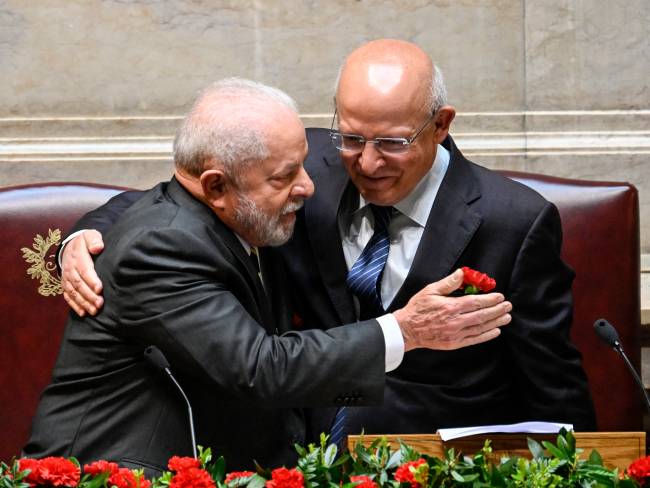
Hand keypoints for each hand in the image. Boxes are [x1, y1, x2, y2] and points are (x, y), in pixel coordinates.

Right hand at [61, 230, 104, 316]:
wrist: (71, 245)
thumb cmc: (86, 241)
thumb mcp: (90, 235)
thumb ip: (94, 240)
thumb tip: (98, 247)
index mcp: (77, 257)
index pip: (84, 270)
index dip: (91, 280)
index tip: (100, 288)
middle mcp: (70, 269)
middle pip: (79, 284)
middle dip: (89, 295)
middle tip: (100, 304)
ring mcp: (66, 278)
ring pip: (74, 292)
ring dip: (83, 303)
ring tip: (94, 311)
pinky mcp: (65, 284)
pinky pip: (68, 296)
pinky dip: (75, 305)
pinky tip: (83, 313)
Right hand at [393, 269, 511, 350]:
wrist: (407, 329)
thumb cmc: (418, 309)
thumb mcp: (430, 290)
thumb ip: (448, 283)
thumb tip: (462, 274)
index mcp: (450, 307)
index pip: (476, 302)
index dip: (490, 300)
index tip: (500, 297)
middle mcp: (455, 321)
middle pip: (482, 315)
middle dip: (497, 310)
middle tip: (508, 306)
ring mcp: (456, 333)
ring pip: (481, 328)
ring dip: (495, 322)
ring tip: (506, 317)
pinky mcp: (454, 343)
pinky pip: (474, 339)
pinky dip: (486, 335)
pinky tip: (495, 331)